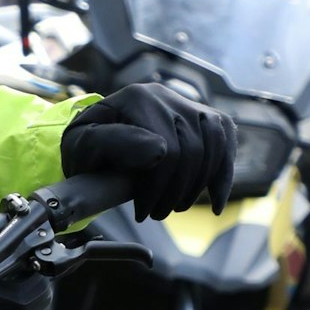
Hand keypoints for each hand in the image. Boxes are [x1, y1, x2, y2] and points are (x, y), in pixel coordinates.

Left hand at [59, 83, 237, 219]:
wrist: (97, 140)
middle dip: (175, 192)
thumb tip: (159, 150)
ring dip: (197, 186)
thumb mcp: (83, 146)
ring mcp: (187, 103)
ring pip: (213, 146)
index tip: (142, 212)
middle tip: (156, 214)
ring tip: (174, 207)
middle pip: (191, 150)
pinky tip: (216, 202)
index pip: (166, 150)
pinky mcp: (204, 115)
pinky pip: (226, 140)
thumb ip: (113, 143)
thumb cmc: (88, 148)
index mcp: (136, 98)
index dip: (157, 188)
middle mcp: (165, 95)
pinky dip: (223, 174)